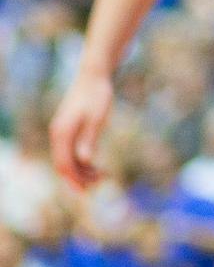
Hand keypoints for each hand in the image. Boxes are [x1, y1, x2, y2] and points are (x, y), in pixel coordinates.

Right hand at [49, 71, 115, 190]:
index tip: (89, 190)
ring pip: (67, 158)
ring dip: (81, 170)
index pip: (64, 163)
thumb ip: (89, 139)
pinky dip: (81, 160)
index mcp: (62, 133)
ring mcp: (61, 131)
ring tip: (102, 176)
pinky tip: (95, 165)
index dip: (75, 179)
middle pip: (63, 164)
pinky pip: (71, 150)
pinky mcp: (68, 129)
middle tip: (98, 186)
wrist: (93, 76)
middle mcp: (58, 134)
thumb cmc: (97, 95)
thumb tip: (85, 161)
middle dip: (78, 178)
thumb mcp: (97, 118)